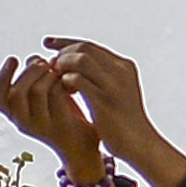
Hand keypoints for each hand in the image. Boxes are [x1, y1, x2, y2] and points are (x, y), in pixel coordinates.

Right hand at [0, 54, 110, 186]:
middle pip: (16, 92)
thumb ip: (33, 79)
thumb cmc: (61, 116)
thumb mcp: (43, 98)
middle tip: (43, 62)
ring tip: (56, 70)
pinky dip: (61, 81)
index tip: (13, 58)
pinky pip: (57, 95)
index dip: (2, 76)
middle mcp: (23, 123)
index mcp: (14, 116)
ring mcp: (41, 125)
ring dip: (47, 74)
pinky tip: (68, 79)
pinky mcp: (61, 125)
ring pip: (36, 91)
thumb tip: (31, 58)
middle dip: (30, 71)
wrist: (82, 147)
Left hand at [39, 39, 185, 186]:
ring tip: (57, 79)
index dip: (65, 42)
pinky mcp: (105, 100)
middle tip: (51, 67)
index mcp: (123, 66)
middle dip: (62, 55)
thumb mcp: (115, 91)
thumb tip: (72, 63)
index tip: (47, 43)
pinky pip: (78, 80)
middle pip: (83, 48)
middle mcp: (120, 70)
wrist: (139, 143)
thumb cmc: (121, 120)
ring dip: (63, 66)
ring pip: (80, 60)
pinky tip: (64, 91)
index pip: (89, 45)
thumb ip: (100, 76)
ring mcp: (114, 84)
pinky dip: (65, 81)